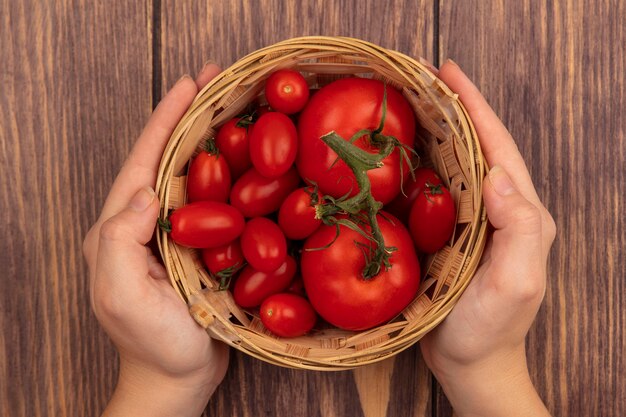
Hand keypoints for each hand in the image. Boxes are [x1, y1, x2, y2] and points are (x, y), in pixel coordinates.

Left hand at [83, 63, 227, 416]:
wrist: (177, 378)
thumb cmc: (151, 342)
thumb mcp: (120, 296)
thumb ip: (118, 241)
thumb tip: (142, 192)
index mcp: (122, 226)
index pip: (145, 160)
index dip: (167, 118)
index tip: (190, 83)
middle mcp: (148, 222)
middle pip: (171, 157)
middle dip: (193, 116)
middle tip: (220, 81)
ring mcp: (176, 234)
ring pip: (197, 174)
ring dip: (216, 138)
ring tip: (239, 109)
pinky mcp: (201, 247)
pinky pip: (219, 202)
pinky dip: (235, 175)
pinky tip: (256, 161)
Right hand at [420, 61, 555, 415]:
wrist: (471, 364)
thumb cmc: (491, 328)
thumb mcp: (516, 282)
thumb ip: (520, 229)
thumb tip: (500, 175)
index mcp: (521, 212)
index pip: (498, 147)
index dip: (474, 106)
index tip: (447, 73)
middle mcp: (500, 209)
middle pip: (478, 146)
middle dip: (454, 107)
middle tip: (421, 78)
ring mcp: (474, 221)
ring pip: (456, 163)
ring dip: (435, 129)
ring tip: (408, 103)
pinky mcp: (450, 234)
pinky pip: (436, 189)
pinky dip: (419, 164)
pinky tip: (397, 154)